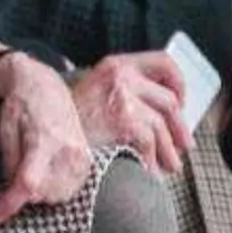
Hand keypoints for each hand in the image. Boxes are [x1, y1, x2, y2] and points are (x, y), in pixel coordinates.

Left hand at [0, 54, 93, 225]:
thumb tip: (15, 191)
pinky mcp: (88, 162)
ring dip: (40, 196)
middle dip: (24, 197)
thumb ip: (11, 162)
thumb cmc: (20, 105)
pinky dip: (55, 191)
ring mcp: (82, 158)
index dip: (10, 204)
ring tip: (28, 176)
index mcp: (44, 140)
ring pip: (59, 197)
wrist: (45, 87)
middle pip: (44, 195)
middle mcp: (69, 151)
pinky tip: (44, 178)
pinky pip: (72, 190)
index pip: (28, 183)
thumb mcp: (6, 130)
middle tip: (10, 186)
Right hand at [72, 53, 189, 173]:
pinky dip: (152, 161)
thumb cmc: (72, 117)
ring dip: (170, 151)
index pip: (164, 61)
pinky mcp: (124, 121)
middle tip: (183, 145)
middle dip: (179, 128)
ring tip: (171, 166)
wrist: (47, 130)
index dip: (178, 82)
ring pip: (162, 126)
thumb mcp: (97, 90)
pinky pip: (150, 143)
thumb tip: (166, 110)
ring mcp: (123, 98)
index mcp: (116, 65)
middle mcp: (122, 76)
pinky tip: (149, 171)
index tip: (180, 102)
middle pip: (169, 100)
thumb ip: (126, 89)